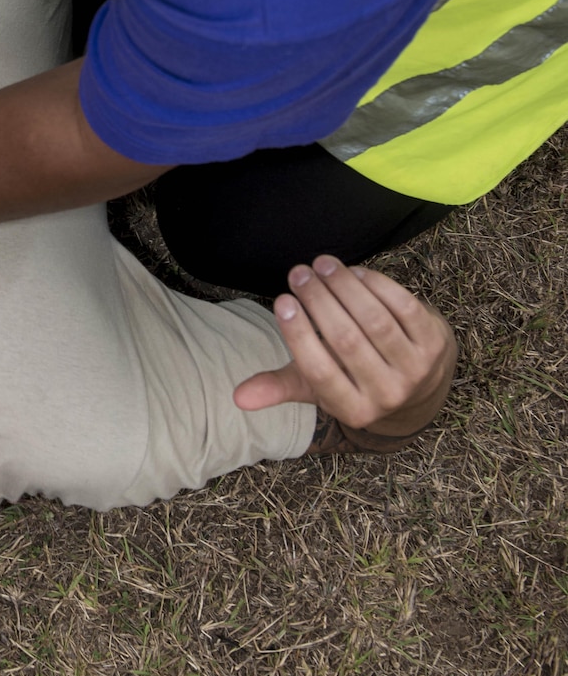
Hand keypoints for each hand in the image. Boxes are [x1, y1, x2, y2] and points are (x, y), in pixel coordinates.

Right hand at [233, 256, 455, 442]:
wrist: (420, 384)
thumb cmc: (355, 378)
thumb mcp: (319, 388)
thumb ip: (281, 387)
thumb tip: (238, 397)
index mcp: (354, 410)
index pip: (320, 372)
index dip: (299, 334)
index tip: (282, 300)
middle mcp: (389, 396)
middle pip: (347, 341)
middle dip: (319, 301)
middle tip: (299, 272)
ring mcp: (417, 370)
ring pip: (376, 320)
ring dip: (346, 287)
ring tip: (322, 265)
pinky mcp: (436, 344)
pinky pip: (404, 307)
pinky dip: (377, 285)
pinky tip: (353, 271)